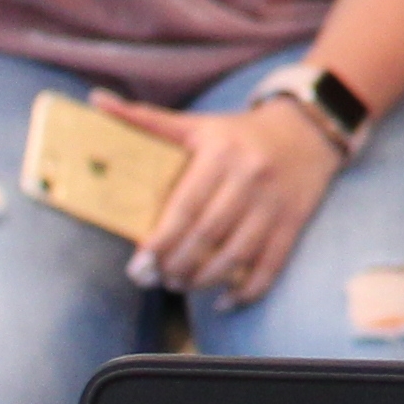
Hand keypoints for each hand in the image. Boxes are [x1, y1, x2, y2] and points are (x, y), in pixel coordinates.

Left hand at [103, 91, 344, 306]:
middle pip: (208, 234)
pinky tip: (225, 302)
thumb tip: (95, 101)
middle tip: (155, 280)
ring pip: (237, 254)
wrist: (308, 130)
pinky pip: (271, 264)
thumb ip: (145, 119)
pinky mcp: (295, 222)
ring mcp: (275, 203)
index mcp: (220, 153)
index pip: (185, 206)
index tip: (138, 265)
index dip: (160, 240)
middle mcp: (250, 178)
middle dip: (177, 265)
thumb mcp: (196, 123)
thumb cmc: (239, 133)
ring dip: (205, 279)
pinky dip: (248, 289)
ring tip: (182, 286)